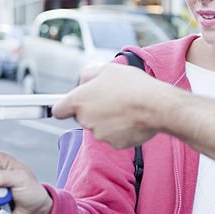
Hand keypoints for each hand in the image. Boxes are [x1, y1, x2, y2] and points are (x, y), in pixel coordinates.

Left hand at [52, 62, 169, 148]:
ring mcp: (100, 134)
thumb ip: (88, 75)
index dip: (66, 107)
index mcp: (79, 101)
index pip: (58, 110)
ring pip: (99, 128)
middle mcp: (86, 120)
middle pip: (82, 118)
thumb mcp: (108, 69)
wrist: (156, 106)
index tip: (73, 104)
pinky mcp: (115, 144)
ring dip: (108, 120)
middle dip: (93, 110)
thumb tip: (82, 81)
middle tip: (111, 99)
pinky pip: (114, 136)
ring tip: (126, 108)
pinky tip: (132, 119)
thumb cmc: (133, 85)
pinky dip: (120, 130)